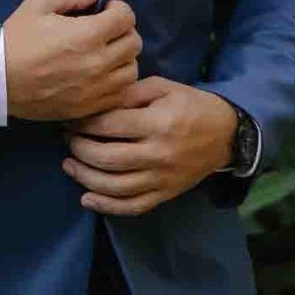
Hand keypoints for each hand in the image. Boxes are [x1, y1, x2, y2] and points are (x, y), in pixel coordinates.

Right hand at [2, 0, 141, 122]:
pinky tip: (101, 76)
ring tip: (106, 55)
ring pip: (132, 71)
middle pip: (134, 43)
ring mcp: (96, 88)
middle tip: (107, 31)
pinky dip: (116, 83)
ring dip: (123, 59)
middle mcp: (98, 63)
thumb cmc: (15, 40)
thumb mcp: (37, 6)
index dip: (119, 9)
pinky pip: (120, 94)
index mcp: (87, 35)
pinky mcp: (89, 107)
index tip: (106, 10)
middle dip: (123, 32)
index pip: (127, 18)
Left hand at [62, 77, 238, 215]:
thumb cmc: (191, 106)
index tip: (71, 120)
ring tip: (69, 165)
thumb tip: (96, 103)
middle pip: (107, 158)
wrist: (226, 135)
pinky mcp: (165, 194)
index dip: (83, 124)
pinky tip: (86, 198)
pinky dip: (106, 206)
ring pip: (115, 187)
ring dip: (85, 178)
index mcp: (157, 123)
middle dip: (79, 149)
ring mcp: (162, 178)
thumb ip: (129, 93)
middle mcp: (158, 154)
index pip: (109, 126)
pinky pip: (132, 206)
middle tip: (68, 141)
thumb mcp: (163, 88)